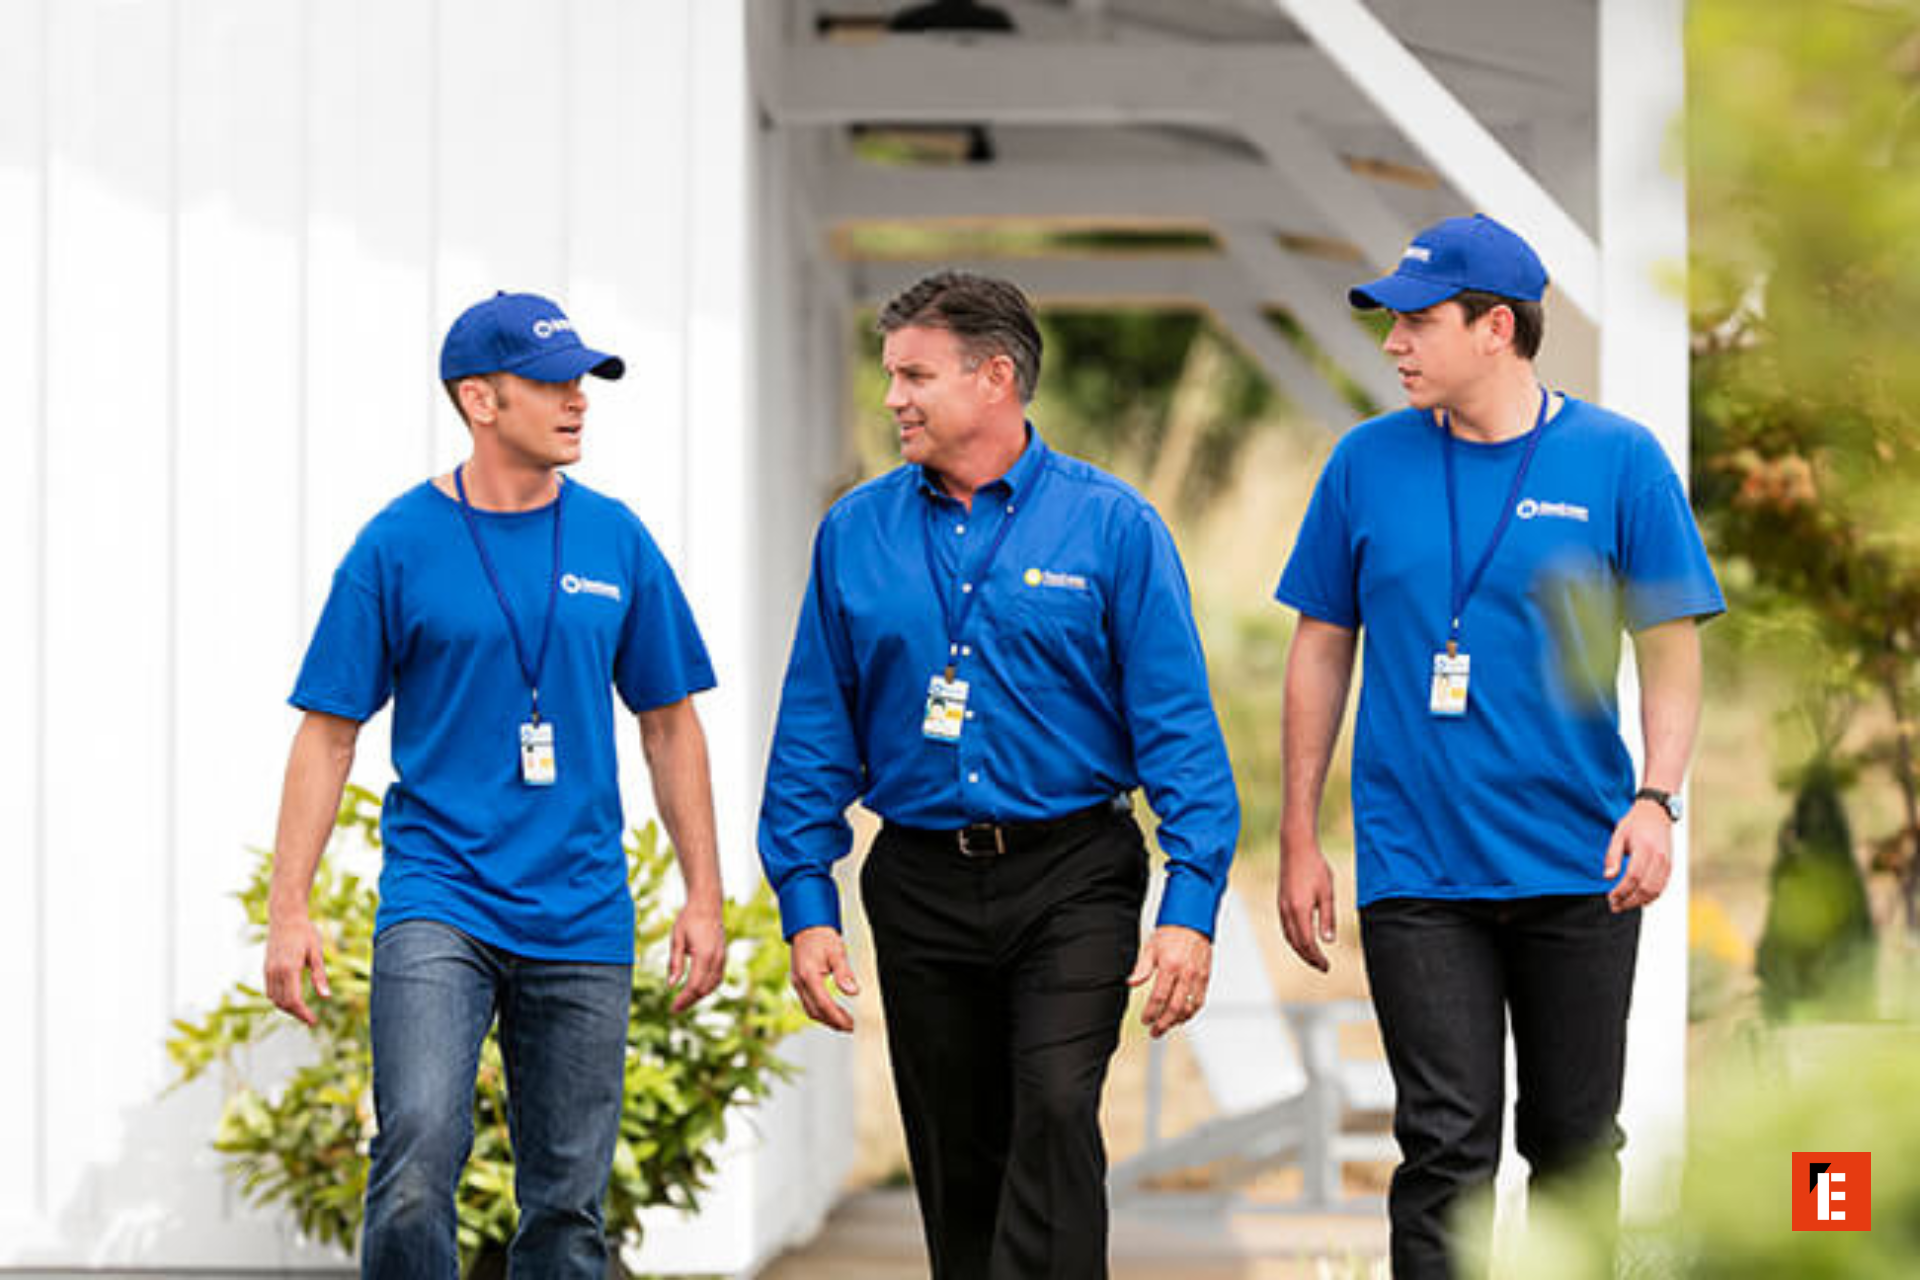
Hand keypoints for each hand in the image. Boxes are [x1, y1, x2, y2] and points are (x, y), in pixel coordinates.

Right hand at [264, 914, 330, 1026]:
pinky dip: (280, 999)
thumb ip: (320, 975)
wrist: (285, 916)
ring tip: (303, 1011)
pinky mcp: (266, 968)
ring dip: (287, 1008)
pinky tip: (292, 999)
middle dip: (296, 1014)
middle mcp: (275, 971)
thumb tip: (326, 997)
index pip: (293, 1000)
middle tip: (310, 1019)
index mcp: (289, 968)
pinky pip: (270, 990)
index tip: (313, 1022)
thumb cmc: (305, 932)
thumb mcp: (317, 952)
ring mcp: (268, 970)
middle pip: (283, 1003)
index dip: (303, 1014)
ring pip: (274, 999)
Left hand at [668, 899, 726, 1011]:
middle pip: (704, 989)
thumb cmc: (689, 919)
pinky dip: (707, 987)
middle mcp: (716, 959)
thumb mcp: (676, 940)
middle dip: (690, 1001)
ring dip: (699, 996)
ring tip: (684, 1002)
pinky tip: (696, 990)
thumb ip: (675, 963)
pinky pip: (717, 978)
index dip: (683, 1000)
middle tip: (675, 1009)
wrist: (707, 904)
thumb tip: (670, 985)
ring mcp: (722, 958)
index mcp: (704, 955)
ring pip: (712, 986)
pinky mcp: (723, 956)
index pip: (693, 986)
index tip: (672, 1009)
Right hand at [789, 926, 859, 1031]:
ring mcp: (796, 983)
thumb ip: (844, 973)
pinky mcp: (798, 982)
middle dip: (833, 1023)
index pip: (824, 1004)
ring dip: (827, 1019)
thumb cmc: (821, 935)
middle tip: (851, 1027)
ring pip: (810, 1010)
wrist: (806, 925)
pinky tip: (832, 1012)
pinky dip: (821, 1011)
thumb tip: (854, 992)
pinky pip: (808, 1003)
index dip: (839, 1018)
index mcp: (808, 976)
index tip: (852, 1025)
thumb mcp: (837, 952)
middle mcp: (799, 982)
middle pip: (815, 1012)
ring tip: (844, 1023)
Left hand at [1128, 925, 1212, 1038]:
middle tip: (1155, 1032)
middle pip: (1175, 1007)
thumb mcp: (1151, 948)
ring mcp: (1197, 976)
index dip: (1150, 1012)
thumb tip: (1130, 983)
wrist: (1192, 921)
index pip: (1158, 997)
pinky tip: (1183, 1017)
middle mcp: (1185, 973)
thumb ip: (1141, 969)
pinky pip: (1200, 1000)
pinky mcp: (1206, 977)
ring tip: (1167, 1026)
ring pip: (1189, 1007)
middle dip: (1163, 1023)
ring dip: (1177, 1021)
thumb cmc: (1171, 933)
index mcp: (1169, 966)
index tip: (1145, 1020)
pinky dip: (1191, 1012)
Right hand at [1277, 834, 1336, 971]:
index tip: (1327, 966)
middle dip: (1309, 958)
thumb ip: (1327, 918)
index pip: (1307, 943)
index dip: (1317, 958)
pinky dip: (1294, 938)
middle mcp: (1287, 911)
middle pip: (1296, 944)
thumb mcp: (1327, 893)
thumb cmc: (1315, 868)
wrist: (1296, 848)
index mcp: (1300, 911)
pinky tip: (1303, 939)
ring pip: (1289, 936)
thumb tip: (1329, 941)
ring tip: (1313, 956)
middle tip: (1322, 966)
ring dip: (1300, 950)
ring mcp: (1282, 907)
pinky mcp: (1281, 902)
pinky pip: (1286, 927)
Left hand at [1605, 799, 1672, 911]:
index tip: (1609, 898)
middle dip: (1629, 901)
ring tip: (1623, 905)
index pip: (1633, 876)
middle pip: (1645, 888)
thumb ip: (1612, 856)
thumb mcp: (1618, 835)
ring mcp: (1667, 863)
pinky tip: (1637, 900)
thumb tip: (1608, 877)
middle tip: (1614, 906)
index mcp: (1645, 848)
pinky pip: (1662, 887)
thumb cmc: (1634, 823)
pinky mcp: (1670, 867)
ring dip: (1639, 902)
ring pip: (1655, 891)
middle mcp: (1660, 857)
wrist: (1656, 813)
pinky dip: (1650, 897)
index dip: (1621, 891)